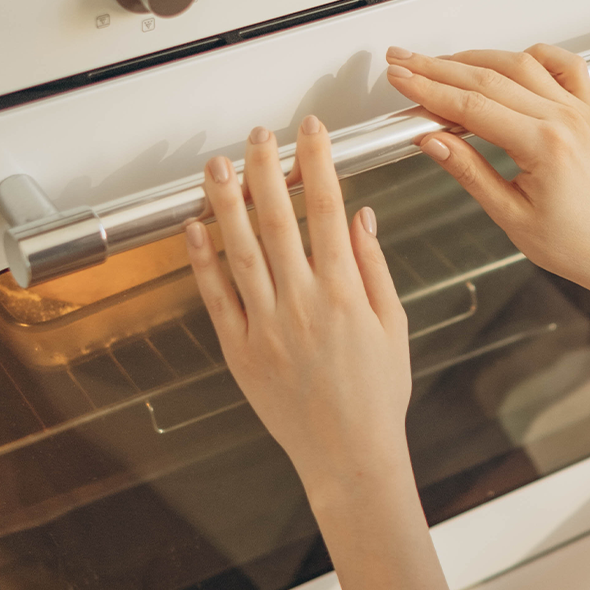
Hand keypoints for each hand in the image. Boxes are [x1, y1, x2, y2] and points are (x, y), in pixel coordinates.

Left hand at [183, 116, 410, 487]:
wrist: (349, 456)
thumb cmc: (376, 396)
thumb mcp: (393, 325)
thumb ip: (374, 266)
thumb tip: (362, 216)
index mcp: (344, 293)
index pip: (329, 209)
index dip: (318, 163)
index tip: (311, 133)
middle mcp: (302, 303)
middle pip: (278, 218)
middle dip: (267, 168)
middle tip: (258, 136)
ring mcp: (266, 326)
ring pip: (240, 249)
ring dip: (226, 202)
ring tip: (216, 166)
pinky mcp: (240, 350)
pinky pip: (215, 296)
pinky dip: (202, 259)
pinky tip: (195, 227)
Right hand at [384, 43, 589, 331]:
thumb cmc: (573, 241)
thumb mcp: (509, 214)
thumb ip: (468, 170)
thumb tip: (432, 140)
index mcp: (544, 145)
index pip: (472, 105)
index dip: (429, 89)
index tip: (401, 79)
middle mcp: (563, 119)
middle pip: (488, 77)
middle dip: (437, 68)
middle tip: (404, 63)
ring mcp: (577, 109)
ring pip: (519, 63)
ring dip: (473, 58)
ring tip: (438, 63)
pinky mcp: (585, 109)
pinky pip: (563, 64)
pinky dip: (534, 54)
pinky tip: (509, 58)